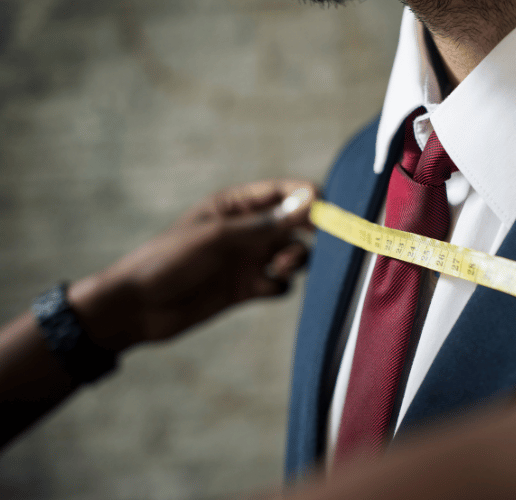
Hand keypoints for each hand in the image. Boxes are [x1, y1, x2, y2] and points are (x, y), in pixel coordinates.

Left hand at [68, 179, 318, 351]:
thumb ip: (266, 223)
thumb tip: (311, 201)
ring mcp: (247, 259)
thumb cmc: (169, 260)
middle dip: (309, 230)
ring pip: (293, 253)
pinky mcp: (247, 288)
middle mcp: (247, 230)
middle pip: (295, 223)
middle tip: (319, 240)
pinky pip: (280, 283)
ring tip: (281, 265)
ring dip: (296, 258)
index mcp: (235, 205)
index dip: (308, 197)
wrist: (137, 308)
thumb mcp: (219, 237)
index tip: (325, 210)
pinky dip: (280, 284)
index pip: (284, 192)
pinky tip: (265, 287)